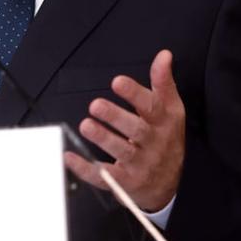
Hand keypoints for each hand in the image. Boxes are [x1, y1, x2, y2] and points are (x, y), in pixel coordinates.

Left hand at [63, 49, 184, 211]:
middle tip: (95, 105)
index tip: (117, 82)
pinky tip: (70, 156)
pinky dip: (86, 169)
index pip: (152, 106)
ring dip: (103, 139)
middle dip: (116, 117)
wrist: (170, 185)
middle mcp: (154, 144)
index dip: (135, 94)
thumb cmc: (165, 139)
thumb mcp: (170, 110)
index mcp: (164, 123)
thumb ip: (163, 83)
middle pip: (136, 130)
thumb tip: (164, 55)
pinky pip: (105, 177)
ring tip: (86, 125)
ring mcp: (140, 165)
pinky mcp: (125, 182)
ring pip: (122, 152)